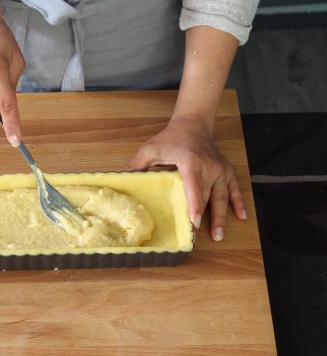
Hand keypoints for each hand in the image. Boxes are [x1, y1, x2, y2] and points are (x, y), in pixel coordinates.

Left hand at [127, 116, 246, 240]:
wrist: (193, 124)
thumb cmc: (171, 138)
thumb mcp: (150, 148)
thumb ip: (138, 164)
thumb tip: (123, 178)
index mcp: (191, 162)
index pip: (194, 187)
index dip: (194, 205)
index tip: (194, 222)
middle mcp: (210, 166)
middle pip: (207, 197)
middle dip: (204, 219)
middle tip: (196, 238)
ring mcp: (220, 169)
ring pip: (221, 197)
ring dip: (221, 217)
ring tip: (218, 236)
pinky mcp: (227, 170)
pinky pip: (234, 189)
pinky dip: (238, 203)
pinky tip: (240, 217)